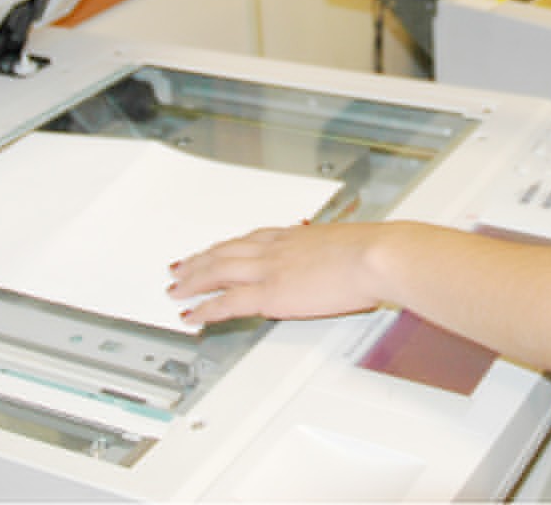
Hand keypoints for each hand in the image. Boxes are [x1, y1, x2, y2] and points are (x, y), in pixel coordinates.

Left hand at [168, 221, 398, 326]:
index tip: (215, 249)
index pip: (250, 239)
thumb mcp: (348, 246)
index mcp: (294, 236)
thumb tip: (340, 265)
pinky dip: (205, 308)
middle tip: (181, 267)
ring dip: (193, 280)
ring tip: (176, 288)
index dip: (227, 245)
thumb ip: (333, 256)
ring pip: (217, 271)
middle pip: (226, 252)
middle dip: (200, 260)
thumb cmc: (373, 253)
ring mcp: (269, 270)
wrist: (375, 256)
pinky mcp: (269, 294)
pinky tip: (192, 315)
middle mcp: (276, 248)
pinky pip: (227, 302)